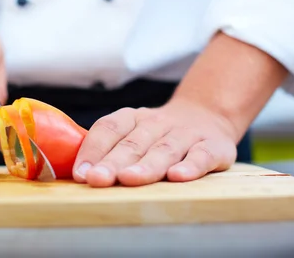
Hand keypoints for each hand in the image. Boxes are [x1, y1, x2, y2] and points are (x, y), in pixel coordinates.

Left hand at [72, 97, 240, 186]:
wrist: (207, 115)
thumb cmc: (158, 135)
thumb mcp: (133, 133)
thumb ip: (108, 151)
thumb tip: (79, 176)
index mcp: (132, 119)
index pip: (108, 129)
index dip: (93, 150)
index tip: (81, 173)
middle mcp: (156, 124)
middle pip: (132, 143)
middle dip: (112, 162)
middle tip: (96, 179)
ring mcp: (186, 134)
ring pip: (164, 149)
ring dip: (146, 165)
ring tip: (129, 178)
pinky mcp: (214, 146)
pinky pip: (202, 155)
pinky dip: (191, 166)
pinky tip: (178, 176)